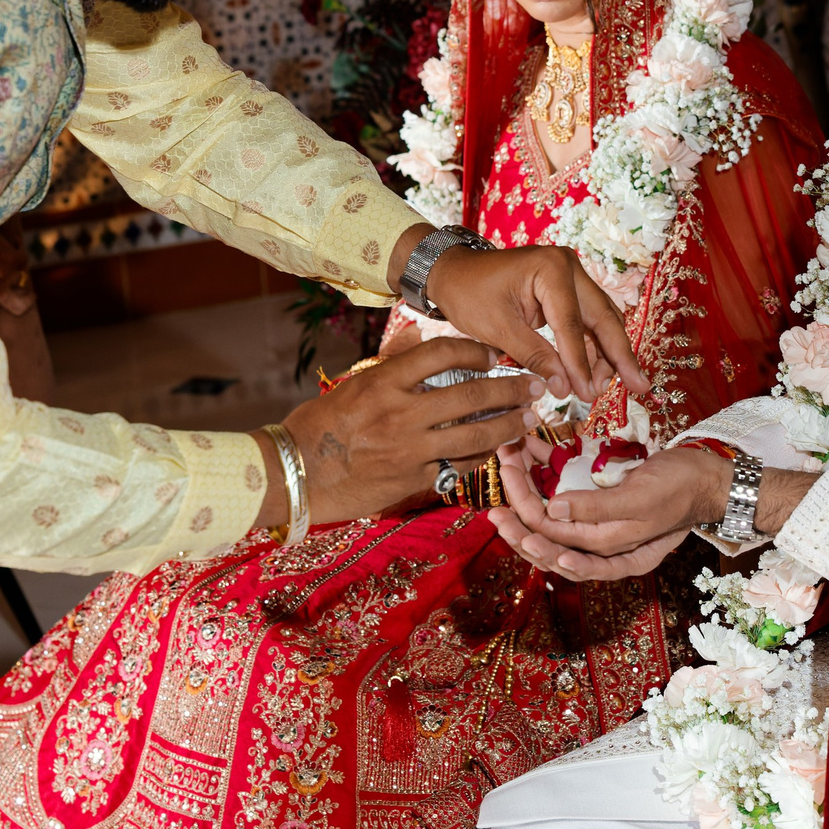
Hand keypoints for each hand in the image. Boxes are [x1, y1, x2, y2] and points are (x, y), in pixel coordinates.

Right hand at [272, 337, 533, 524]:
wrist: (296, 473)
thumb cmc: (319, 427)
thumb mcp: (353, 387)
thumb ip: (391, 372)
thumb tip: (422, 349)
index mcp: (384, 382)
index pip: (441, 353)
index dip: (475, 350)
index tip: (494, 353)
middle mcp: (401, 412)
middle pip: (471, 394)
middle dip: (509, 389)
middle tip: (532, 386)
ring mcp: (410, 448)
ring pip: (476, 433)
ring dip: (508, 425)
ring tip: (527, 419)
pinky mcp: (414, 479)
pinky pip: (460, 465)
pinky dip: (483, 456)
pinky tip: (497, 449)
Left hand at [417, 240, 646, 404]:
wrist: (453, 273)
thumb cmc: (468, 293)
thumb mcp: (498, 328)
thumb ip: (535, 356)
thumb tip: (565, 388)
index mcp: (552, 269)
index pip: (573, 324)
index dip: (581, 362)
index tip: (586, 394)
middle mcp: (570, 268)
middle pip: (603, 318)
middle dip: (619, 356)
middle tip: (639, 387)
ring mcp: (572, 278)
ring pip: (601, 321)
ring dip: (607, 356)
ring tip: (608, 389)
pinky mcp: (567, 291)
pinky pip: (587, 322)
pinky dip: (592, 348)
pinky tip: (597, 374)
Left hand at [486, 442, 728, 580]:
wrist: (706, 474)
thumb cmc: (679, 488)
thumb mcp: (641, 499)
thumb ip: (598, 509)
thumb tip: (554, 512)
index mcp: (610, 551)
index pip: (560, 547)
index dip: (530, 533)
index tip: (508, 519)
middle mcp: (598, 542)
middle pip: (547, 536)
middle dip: (518, 511)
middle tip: (496, 488)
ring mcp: (596, 521)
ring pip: (549, 516)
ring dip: (525, 489)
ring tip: (506, 462)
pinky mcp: (597, 499)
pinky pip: (562, 492)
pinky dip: (544, 471)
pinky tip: (529, 450)